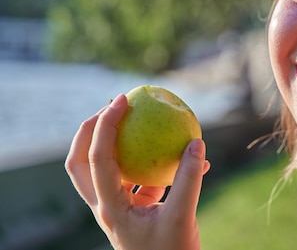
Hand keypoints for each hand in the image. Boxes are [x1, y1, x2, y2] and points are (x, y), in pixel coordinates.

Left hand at [65, 94, 210, 249]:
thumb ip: (188, 178)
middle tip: (112, 107)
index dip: (105, 125)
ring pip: (104, 170)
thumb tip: (196, 141)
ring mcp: (119, 207)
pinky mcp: (136, 209)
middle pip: (81, 163)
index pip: (98, 159)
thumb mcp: (183, 215)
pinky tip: (183, 154)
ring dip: (114, 143)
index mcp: (110, 207)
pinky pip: (139, 178)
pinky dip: (153, 162)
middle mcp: (107, 205)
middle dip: (89, 131)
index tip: (122, 100)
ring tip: (136, 119)